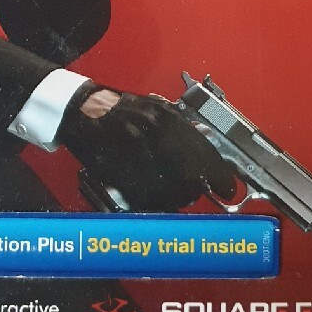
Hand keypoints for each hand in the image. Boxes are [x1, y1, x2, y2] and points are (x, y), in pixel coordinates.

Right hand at [60, 90, 237, 211]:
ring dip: (179, 197)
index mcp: (166, 119)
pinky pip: (146, 197)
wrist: (84, 110)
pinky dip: (156, 202)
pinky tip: (159, 197)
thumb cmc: (121, 109)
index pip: (204, 154)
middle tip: (202, 191)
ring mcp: (134, 157)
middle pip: (189, 176)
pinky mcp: (118, 173)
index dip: (219, 176)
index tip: (227, 188)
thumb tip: (207, 146)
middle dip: (199, 188)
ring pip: (169, 190)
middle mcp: (152, 137)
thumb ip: (183, 127)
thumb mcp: (157, 109)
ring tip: (179, 194)